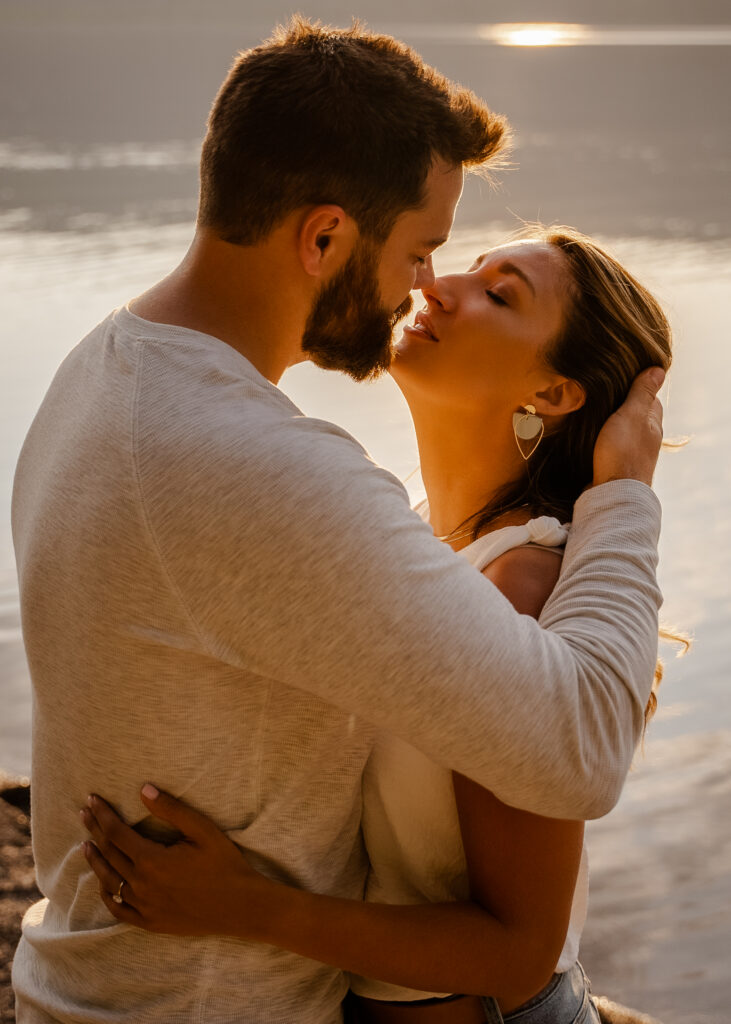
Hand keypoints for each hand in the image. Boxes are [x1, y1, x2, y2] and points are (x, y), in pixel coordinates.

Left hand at [80, 785, 270, 937]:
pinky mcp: (150, 922)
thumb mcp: (202, 829)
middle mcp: (142, 884)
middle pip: (109, 853)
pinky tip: (102, 884)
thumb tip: (143, 789)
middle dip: (95, 830)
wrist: (240, 906)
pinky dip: (107, 894)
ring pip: (109, 881)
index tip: (92, 800)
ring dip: (95, 860)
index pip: (116, 832)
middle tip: (84, 813)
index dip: (103, 815)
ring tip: (85, 844)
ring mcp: (144, 906)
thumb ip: (171, 809)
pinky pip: (119, 909)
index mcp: (152, 860)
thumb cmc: (225, 863)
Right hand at [592, 367, 664, 486]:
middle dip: (620, 402)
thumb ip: (642, 393)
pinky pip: (610, 443)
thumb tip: (660, 369)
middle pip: (634, 413)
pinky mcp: (616, 463)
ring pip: (621, 428)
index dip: (635, 385)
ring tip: (591, 411)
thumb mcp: (632, 415)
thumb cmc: (623, 453)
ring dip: (609, 421)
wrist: (612, 493)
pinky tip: (590, 434)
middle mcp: (646, 436)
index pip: (648, 396)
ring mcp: (631, 451)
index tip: (618, 376)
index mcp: (652, 422)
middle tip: (599, 392)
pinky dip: (602, 436)